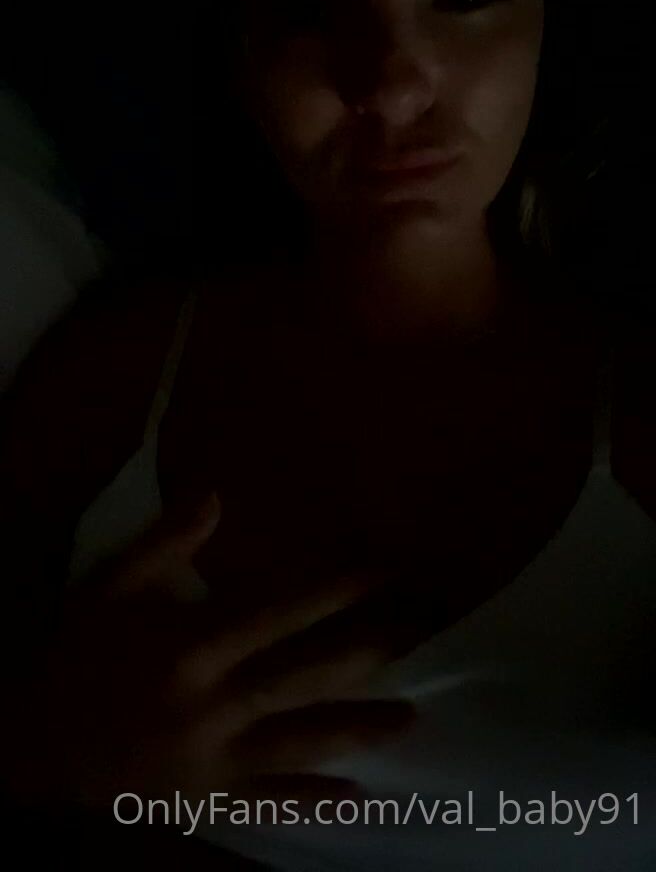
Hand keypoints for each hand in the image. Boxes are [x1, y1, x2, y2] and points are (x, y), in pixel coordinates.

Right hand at [8, 494, 414, 817]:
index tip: (378, 574)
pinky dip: (311, 799)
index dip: (332, 592)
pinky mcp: (206, 799)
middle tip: (413, 640)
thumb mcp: (111, 587)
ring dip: (355, 730)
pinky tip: (357, 796)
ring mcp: (212, 758)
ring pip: (297, 742)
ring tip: (408, 719)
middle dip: (361, 657)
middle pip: (301, 677)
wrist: (32, 744)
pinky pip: (267, 802)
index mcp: (190, 646)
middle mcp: (210, 702)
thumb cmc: (77, 656)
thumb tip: (216, 495)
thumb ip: (165, 542)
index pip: (277, 612)